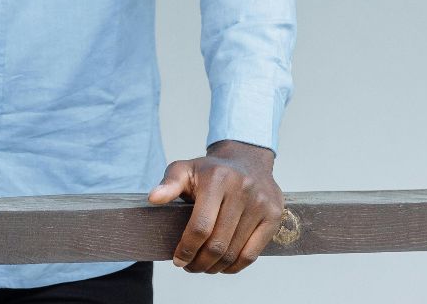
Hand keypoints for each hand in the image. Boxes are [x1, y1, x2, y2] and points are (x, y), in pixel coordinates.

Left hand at [147, 140, 284, 273]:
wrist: (247, 159)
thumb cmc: (210, 170)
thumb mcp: (185, 169)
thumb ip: (169, 184)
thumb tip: (153, 198)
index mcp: (217, 178)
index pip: (200, 226)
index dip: (187, 248)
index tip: (178, 260)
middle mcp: (242, 189)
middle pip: (217, 243)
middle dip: (199, 262)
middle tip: (189, 267)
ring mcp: (261, 203)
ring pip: (234, 252)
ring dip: (215, 267)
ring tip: (203, 267)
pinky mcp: (274, 215)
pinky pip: (253, 253)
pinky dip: (235, 266)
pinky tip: (223, 266)